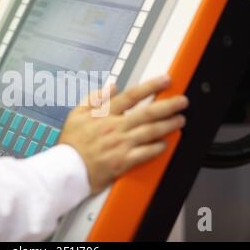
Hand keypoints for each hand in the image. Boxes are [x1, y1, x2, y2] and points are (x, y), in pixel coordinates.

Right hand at [59, 76, 188, 193]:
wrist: (66, 168)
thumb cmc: (71, 143)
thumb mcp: (76, 113)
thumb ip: (94, 97)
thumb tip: (111, 86)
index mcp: (104, 114)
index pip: (132, 96)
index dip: (151, 86)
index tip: (165, 80)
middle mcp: (115, 127)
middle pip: (148, 113)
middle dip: (169, 105)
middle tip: (182, 101)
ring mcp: (120, 145)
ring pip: (151, 132)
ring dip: (168, 125)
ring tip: (180, 120)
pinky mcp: (123, 161)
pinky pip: (145, 153)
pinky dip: (157, 148)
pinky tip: (165, 143)